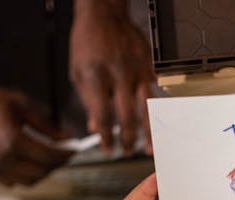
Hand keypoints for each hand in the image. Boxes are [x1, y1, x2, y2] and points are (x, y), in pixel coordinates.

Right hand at [0, 82, 71, 185]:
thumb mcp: (22, 106)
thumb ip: (47, 125)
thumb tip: (66, 138)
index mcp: (12, 141)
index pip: (49, 157)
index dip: (65, 154)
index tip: (73, 149)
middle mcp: (1, 159)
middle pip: (41, 173)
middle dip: (56, 165)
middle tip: (63, 154)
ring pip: (28, 182)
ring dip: (42, 173)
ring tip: (47, 159)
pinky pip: (11, 182)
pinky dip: (24, 176)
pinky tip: (27, 163)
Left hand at [70, 0, 153, 154]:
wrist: (104, 14)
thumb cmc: (88, 41)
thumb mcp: (78, 71)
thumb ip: (87, 101)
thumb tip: (95, 126)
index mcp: (96, 76)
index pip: (103, 116)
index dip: (106, 137)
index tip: (107, 148)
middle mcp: (118, 74)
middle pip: (127, 117)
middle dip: (127, 139)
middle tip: (125, 151)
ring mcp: (137, 71)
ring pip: (147, 109)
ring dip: (148, 133)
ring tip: (148, 148)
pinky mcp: (149, 68)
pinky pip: (154, 95)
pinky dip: (155, 113)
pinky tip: (157, 125)